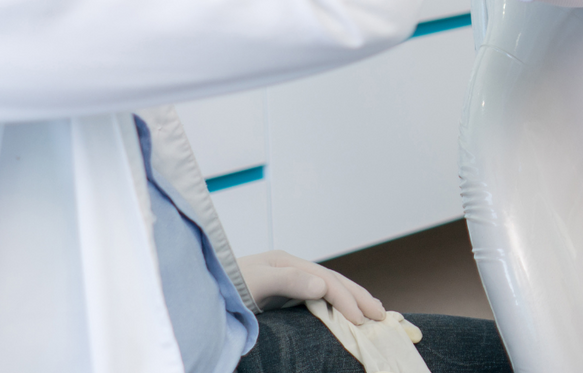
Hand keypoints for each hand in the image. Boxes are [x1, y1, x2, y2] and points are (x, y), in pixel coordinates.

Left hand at [237, 249, 387, 324]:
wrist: (200, 292)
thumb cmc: (224, 287)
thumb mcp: (255, 283)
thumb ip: (287, 281)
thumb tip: (324, 284)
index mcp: (287, 263)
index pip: (327, 281)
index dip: (346, 299)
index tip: (362, 320)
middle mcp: (290, 269)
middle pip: (332, 280)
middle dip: (358, 297)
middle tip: (382, 315)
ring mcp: (287, 281)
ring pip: (327, 288)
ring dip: (352, 300)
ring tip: (373, 312)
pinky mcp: (281, 296)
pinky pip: (316, 299)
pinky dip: (335, 306)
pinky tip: (345, 315)